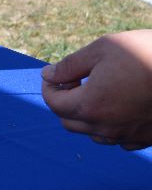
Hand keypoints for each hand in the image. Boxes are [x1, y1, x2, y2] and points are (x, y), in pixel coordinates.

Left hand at [41, 30, 151, 149]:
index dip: (49, 87)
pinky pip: (118, 139)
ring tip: (96, 90)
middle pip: (69, 122)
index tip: (55, 73)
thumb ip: (69, 65)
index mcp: (91, 105)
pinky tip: (118, 104)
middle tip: (75, 80)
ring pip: (93, 134)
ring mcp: (129, 136)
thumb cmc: (143, 53)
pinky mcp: (146, 138)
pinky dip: (110, 125)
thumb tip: (48, 75)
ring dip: (86, 115)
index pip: (54, 104)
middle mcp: (107, 127)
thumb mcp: (100, 49)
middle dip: (64, 101)